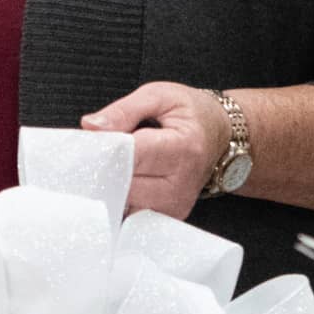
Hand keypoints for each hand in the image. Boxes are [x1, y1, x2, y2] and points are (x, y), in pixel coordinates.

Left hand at [82, 80, 226, 216]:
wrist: (221, 137)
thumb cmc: (191, 114)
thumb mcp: (160, 96)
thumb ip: (123, 110)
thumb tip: (91, 126)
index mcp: (183, 148)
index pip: (131, 156)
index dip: (106, 149)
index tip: (92, 141)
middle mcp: (181, 183)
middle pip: (123, 184)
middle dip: (106, 166)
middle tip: (105, 149)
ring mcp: (175, 205)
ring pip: (123, 202)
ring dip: (113, 184)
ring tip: (121, 163)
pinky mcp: (168, 217)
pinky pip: (130, 212)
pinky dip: (122, 197)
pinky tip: (126, 179)